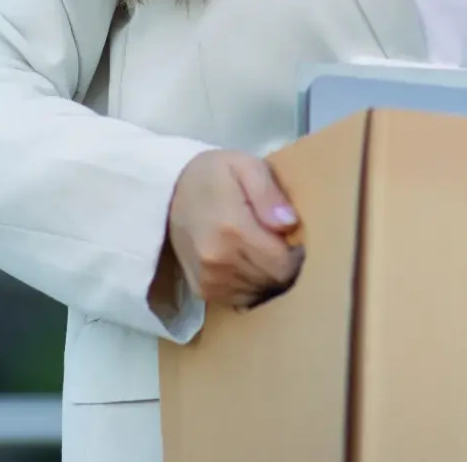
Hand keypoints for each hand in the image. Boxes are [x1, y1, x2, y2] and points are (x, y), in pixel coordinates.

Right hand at [157, 149, 302, 311]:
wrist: (169, 192)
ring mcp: (209, 280)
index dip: (297, 256)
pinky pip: (242, 300)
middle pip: (272, 282)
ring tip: (264, 253)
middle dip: (285, 267)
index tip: (296, 241)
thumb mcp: (246, 165)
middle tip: (282, 245)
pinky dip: (252, 287)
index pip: (282, 265)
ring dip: (268, 278)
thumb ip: (269, 193)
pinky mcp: (203, 291)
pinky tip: (250, 265)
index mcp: (232, 229)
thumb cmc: (215, 175)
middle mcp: (218, 261)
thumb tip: (289, 224)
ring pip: (259, 294)